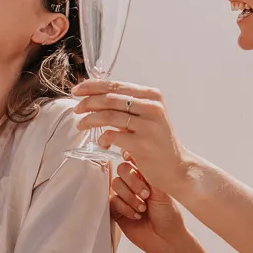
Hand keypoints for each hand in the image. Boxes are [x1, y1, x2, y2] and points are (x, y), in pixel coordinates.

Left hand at [72, 81, 189, 195]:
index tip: (77, 90)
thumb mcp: (147, 116)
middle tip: (76, 109)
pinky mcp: (142, 144)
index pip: (116, 85)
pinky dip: (102, 138)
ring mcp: (148, 126)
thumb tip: (95, 94)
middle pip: (110, 98)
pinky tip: (101, 142)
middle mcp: (152, 107)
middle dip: (87, 102)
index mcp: (152, 96)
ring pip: (108, 116)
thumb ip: (127, 105)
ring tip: (81, 125)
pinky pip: (112, 136)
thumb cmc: (157, 142)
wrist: (177, 167)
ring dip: (89, 120)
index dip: (92, 86)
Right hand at [110, 160, 188, 252]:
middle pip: (121, 170)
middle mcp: (133, 184)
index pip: (133, 160)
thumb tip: (136, 157)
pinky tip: (136, 216)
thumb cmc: (169, 215)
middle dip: (132, 182)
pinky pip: (112, 201)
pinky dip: (125, 208)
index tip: (137, 169)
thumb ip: (147, 174)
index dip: (132, 161)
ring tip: (142, 208)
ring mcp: (124, 196)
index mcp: (146, 176)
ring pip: (115, 185)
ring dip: (130, 197)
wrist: (165, 238)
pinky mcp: (116, 210)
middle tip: (146, 194)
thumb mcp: (162, 190)